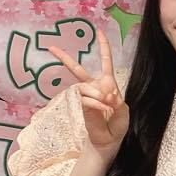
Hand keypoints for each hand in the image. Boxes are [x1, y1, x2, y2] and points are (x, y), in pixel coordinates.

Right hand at [48, 37, 128, 153]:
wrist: (108, 143)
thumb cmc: (116, 127)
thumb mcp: (124, 113)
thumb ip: (117, 102)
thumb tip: (106, 92)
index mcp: (108, 84)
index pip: (105, 62)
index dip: (103, 47)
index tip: (99, 31)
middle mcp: (94, 87)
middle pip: (78, 69)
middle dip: (65, 58)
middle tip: (51, 48)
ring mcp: (85, 97)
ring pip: (84, 86)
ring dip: (96, 92)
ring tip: (107, 101)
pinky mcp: (80, 106)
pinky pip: (85, 99)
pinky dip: (94, 102)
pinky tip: (103, 107)